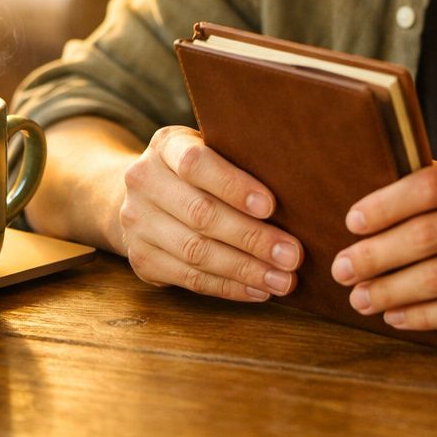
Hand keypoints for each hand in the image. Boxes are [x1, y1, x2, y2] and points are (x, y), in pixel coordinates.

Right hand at [119, 125, 302, 301]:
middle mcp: (144, 181)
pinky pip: (190, 279)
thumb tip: (299, 188)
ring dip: (245, 270)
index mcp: (166, 146)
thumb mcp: (210, 149)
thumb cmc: (198, 171)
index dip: (233, 186)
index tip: (270, 206)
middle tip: (292, 255)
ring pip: (196, 252)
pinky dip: (229, 287)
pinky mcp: (141, 259)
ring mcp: (137, 223)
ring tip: (283, 280)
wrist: (142, 195)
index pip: (195, 164)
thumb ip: (239, 160)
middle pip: (201, 214)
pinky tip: (258, 290)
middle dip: (251, 237)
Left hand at [330, 152, 436, 328]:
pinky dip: (424, 316)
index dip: (384, 205)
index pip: (429, 184)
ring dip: (391, 291)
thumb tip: (376, 199)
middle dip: (375, 255)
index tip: (350, 222)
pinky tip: (398, 316)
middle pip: (427, 236)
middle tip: (341, 268)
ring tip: (361, 297)